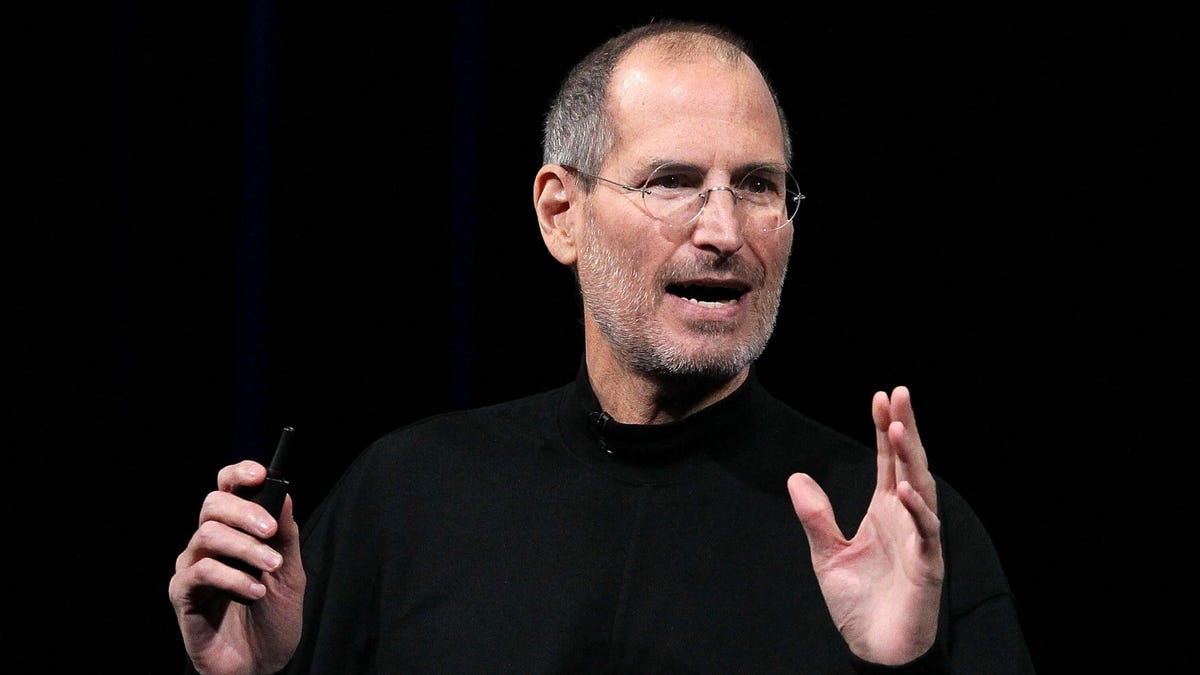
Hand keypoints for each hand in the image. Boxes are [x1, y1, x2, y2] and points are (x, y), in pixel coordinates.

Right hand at [168, 461, 305, 674]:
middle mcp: (209, 545)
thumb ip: (286, 533)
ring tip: (271, 567)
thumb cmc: (274, 616)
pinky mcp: (183, 594)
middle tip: (270, 531)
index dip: (239, 474)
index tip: (260, 473)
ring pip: (207, 535)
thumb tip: (284, 492)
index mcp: (235, 532)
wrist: (262, 662)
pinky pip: (201, 572)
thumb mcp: (290, 571)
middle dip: (245, 512)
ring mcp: (193, 567)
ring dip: (245, 548)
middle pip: (213, 505)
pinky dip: (232, 578)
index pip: (227, 489)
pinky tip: (254, 591)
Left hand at [787, 386, 943, 664]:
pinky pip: (926, 533)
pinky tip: (905, 489)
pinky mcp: (927, 566)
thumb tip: (796, 477)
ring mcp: (920, 539)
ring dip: (911, 459)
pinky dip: (918, 511)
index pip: (887, 461)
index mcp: (884, 511)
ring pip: (920, 489)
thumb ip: (815, 516)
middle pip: (908, 464)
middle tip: (899, 394)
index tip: (880, 397)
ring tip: (899, 428)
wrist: (876, 649)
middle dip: (904, 428)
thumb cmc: (858, 603)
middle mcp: (906, 518)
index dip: (884, 430)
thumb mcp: (827, 554)